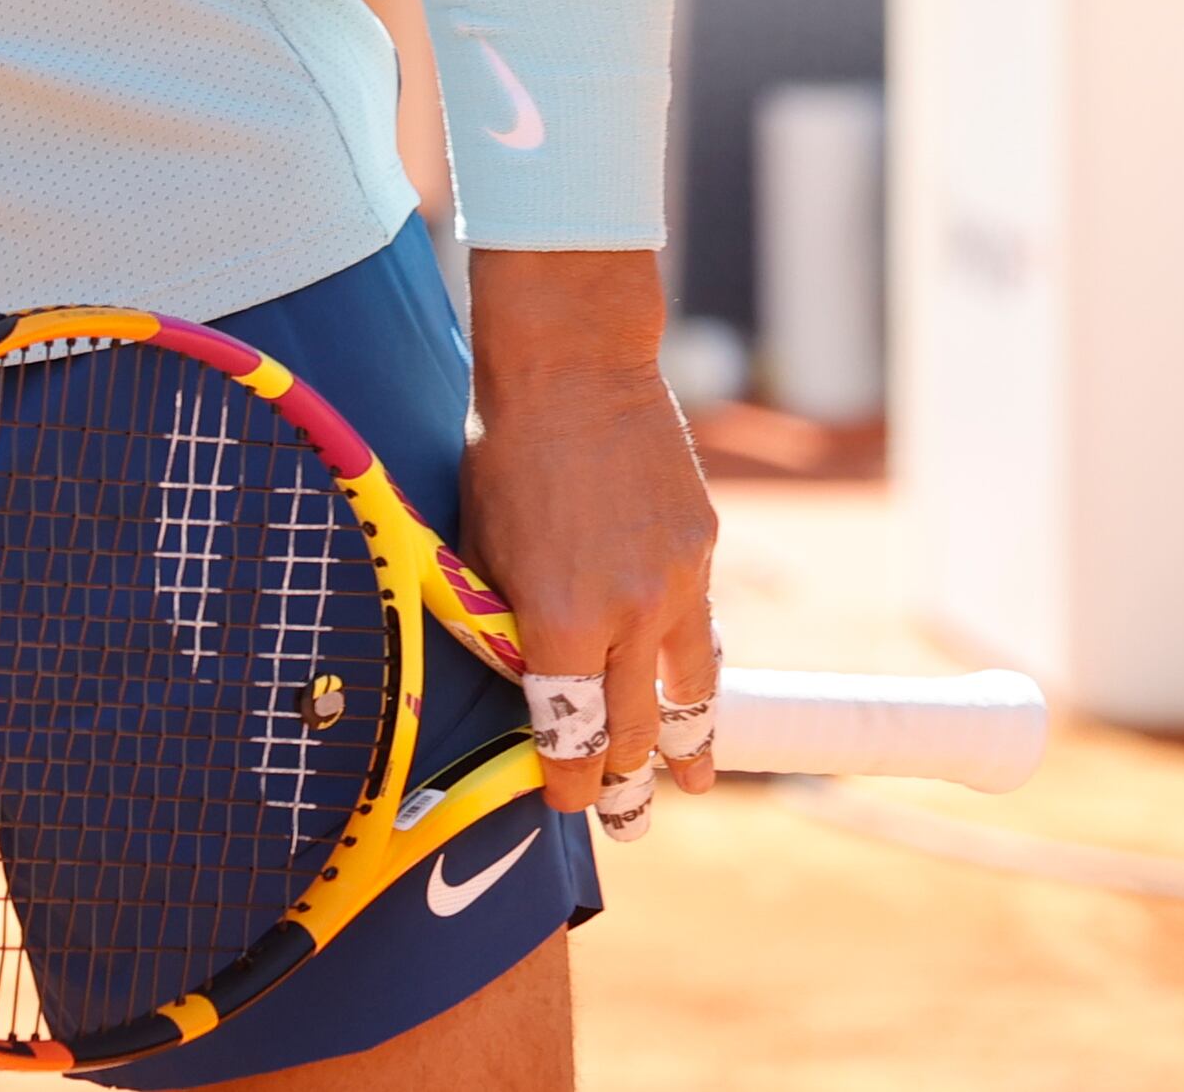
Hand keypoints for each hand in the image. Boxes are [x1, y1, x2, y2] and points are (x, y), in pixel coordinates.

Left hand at [459, 247, 720, 831]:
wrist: (574, 365)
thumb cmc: (505, 450)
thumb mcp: (480, 544)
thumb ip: (504, 619)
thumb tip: (519, 677)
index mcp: (561, 618)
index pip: (569, 731)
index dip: (567, 779)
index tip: (565, 803)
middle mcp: (629, 612)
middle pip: (633, 728)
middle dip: (625, 782)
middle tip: (625, 819)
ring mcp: (677, 581)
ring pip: (689, 690)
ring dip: (686, 744)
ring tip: (691, 783)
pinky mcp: (703, 548)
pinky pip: (700, 626)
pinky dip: (692, 664)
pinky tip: (691, 689)